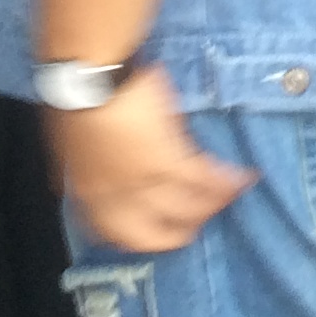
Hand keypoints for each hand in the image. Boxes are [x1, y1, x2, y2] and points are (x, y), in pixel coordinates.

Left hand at [48, 65, 252, 251]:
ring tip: (230, 195)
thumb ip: (89, 171)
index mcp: (90, 196)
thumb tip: (95, 179)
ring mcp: (143, 183)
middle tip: (198, 221)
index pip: (119, 235)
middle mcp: (117, 199)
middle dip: (181, 231)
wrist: (86, 79)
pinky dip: (227, 182)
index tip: (161, 228)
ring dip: (212, 205)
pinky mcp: (168, 161)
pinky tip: (243, 178)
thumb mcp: (72, 149)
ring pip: (186, 210)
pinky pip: (205, 181)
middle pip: (155, 236)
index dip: (144, 237)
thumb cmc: (74, 105)